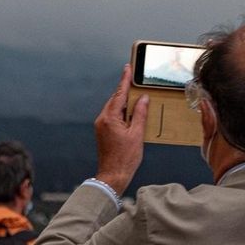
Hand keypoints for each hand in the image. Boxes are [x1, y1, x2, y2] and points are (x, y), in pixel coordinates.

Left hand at [93, 65, 148, 194]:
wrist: (112, 175)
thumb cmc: (125, 158)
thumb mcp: (137, 134)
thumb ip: (139, 114)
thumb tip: (142, 99)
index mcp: (110, 118)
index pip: (119, 94)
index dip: (125, 80)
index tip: (127, 68)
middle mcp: (102, 119)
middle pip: (115, 99)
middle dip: (126, 91)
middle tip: (136, 81)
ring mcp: (101, 125)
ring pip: (114, 108)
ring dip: (124, 102)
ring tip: (137, 97)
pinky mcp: (102, 131)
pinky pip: (112, 116)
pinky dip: (122, 112)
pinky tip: (131, 114)